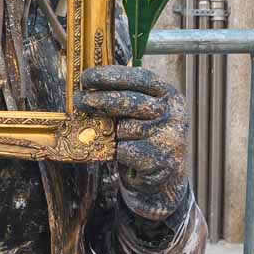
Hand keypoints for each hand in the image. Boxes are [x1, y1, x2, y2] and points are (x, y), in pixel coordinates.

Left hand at [75, 65, 188, 220]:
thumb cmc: (146, 139)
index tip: (88, 76)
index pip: (141, 78)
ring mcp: (169, 137)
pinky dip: (119, 152)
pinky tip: (127, 156)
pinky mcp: (160, 160)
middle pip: (129, 101)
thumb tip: (93, 80)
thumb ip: (126, 95)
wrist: (164, 179)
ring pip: (125, 128)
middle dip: (99, 99)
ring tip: (118, 138)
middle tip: (79, 100)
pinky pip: (125, 150)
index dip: (112, 75)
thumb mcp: (143, 112)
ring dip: (114, 133)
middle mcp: (174, 114)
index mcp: (170, 96)